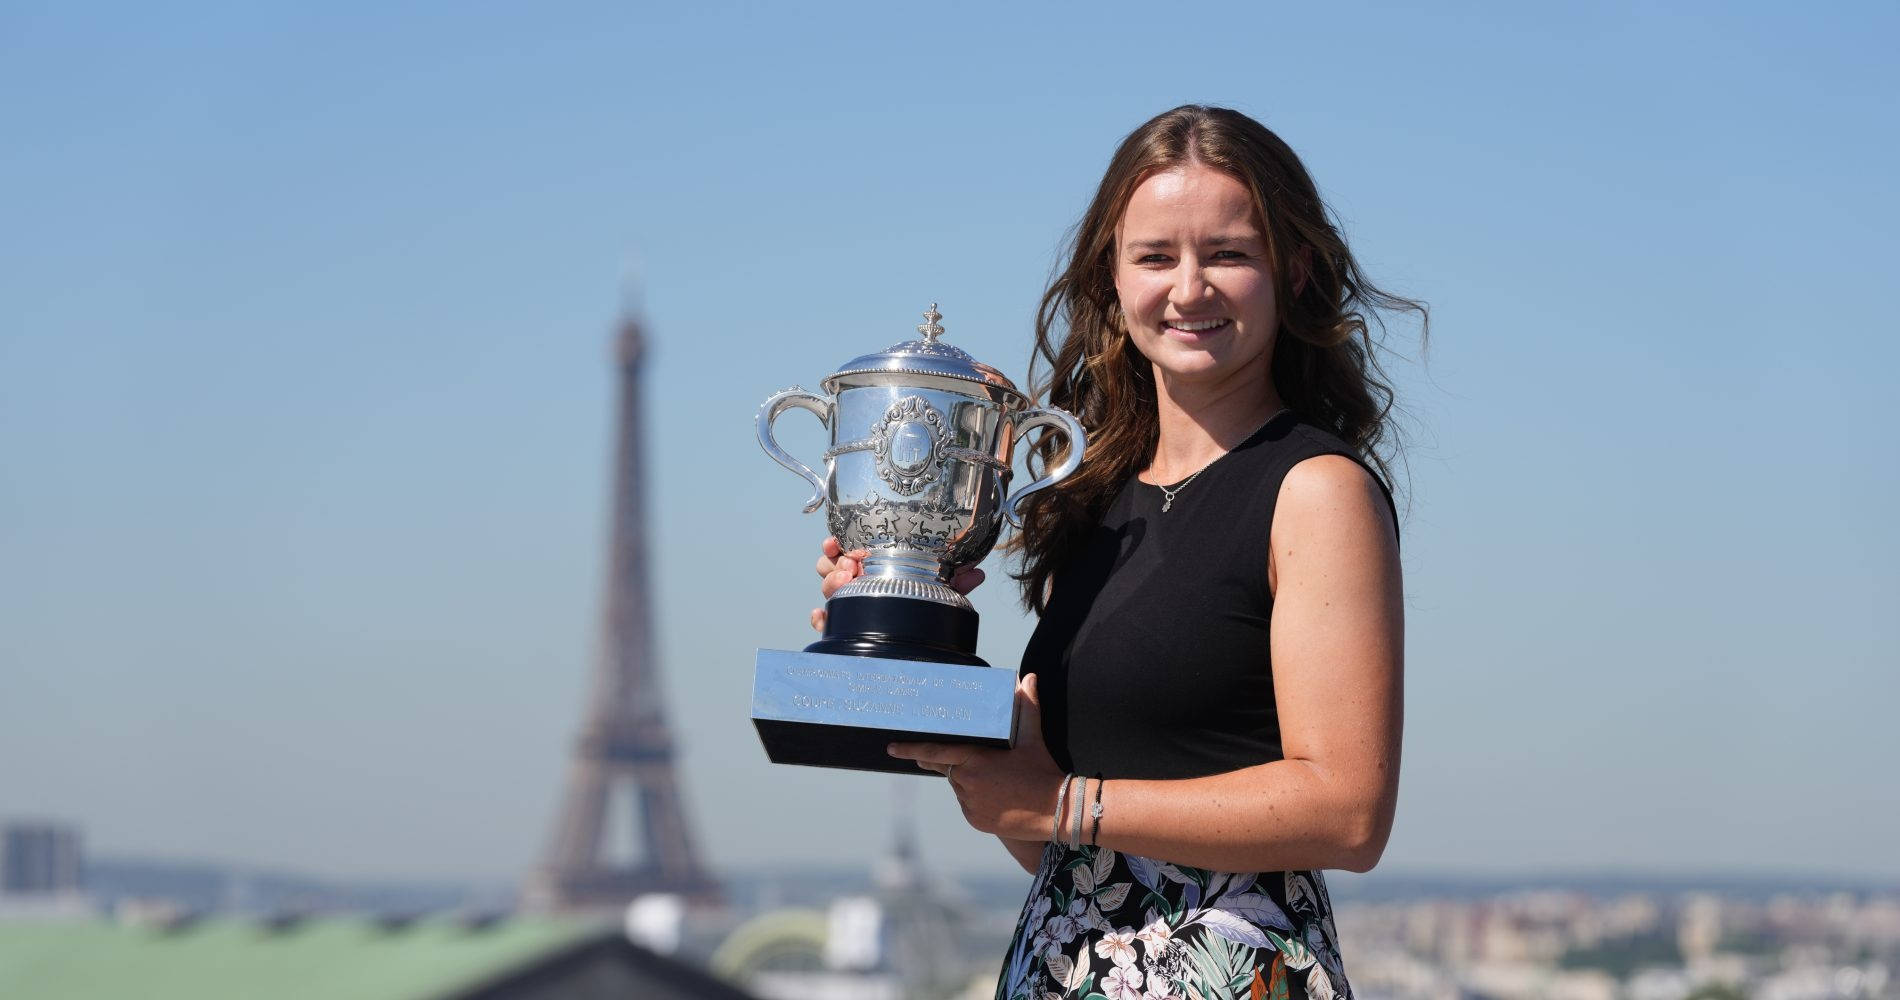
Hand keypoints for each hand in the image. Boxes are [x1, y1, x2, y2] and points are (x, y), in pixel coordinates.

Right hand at [809, 536, 985, 631]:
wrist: (923, 634)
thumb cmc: (927, 600)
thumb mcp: (942, 587)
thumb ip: (956, 580)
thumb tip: (978, 574)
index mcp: (875, 562)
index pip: (848, 547)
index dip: (836, 543)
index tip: (835, 543)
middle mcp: (858, 578)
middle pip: (830, 565)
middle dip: (834, 564)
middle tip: (850, 569)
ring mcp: (849, 600)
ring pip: (826, 586)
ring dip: (830, 583)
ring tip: (845, 583)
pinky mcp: (844, 622)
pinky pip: (824, 619)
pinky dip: (821, 616)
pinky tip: (823, 616)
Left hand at [887, 673, 1063, 840]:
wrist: (1057, 812)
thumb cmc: (1043, 771)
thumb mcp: (1033, 738)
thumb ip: (1027, 707)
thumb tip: (1028, 678)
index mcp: (975, 760)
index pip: (936, 752)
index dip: (911, 749)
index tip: (892, 747)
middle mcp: (967, 784)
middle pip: (947, 769)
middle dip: (941, 762)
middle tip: (934, 757)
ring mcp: (970, 805)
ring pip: (958, 787)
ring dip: (965, 780)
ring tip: (992, 778)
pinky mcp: (975, 821)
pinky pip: (967, 805)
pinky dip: (973, 798)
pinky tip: (994, 795)